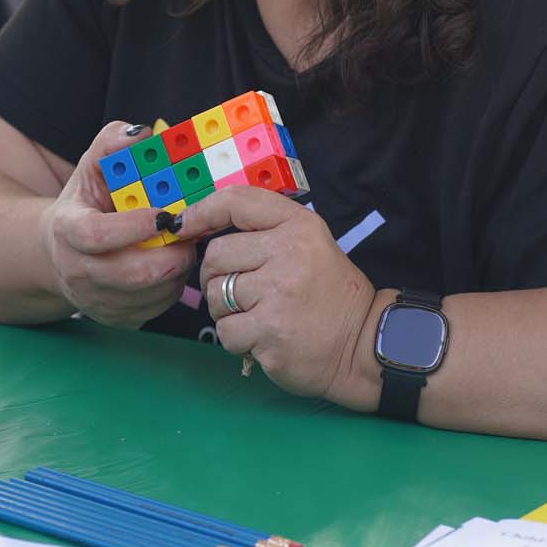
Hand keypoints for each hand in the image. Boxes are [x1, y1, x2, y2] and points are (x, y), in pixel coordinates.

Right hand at [40, 122, 194, 328]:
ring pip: (152, 293)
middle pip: (132, 274)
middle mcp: (77, 272)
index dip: (133, 227)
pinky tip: (172, 262)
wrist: (63, 252)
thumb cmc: (87, 203)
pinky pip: (157, 307)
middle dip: (172, 253)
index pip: (96, 236)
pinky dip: (175, 285)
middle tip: (190, 231)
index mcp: (67, 230)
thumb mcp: (93, 166)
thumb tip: (142, 133)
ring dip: (178, 268)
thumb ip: (113, 143)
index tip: (165, 213)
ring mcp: (97, 301)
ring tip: (183, 243)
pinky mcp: (118, 319)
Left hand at [176, 187, 377, 403]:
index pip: (237, 202)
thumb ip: (266, 232)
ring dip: (225, 312)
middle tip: (237, 293)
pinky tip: (261, 338)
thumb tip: (200, 226)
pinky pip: (226, 331)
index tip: (183, 226)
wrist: (363, 344)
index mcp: (299, 226)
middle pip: (216, 255)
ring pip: (216, 295)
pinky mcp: (270, 331)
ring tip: (255, 316)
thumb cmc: (329, 295)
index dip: (201, 211)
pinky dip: (236, 339)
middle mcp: (289, 252)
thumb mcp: (310, 245)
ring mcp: (279, 293)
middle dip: (216, 277)